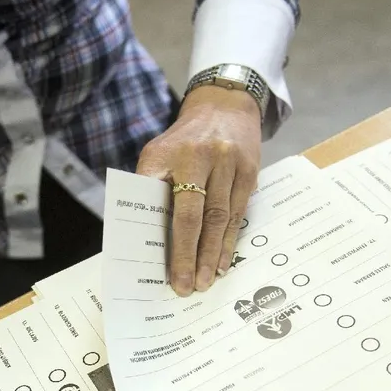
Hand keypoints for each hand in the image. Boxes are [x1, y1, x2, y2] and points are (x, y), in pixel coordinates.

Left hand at [137, 85, 261, 295]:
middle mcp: (199, 157)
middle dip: (187, 254)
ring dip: (211, 254)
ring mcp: (228, 163)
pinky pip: (238, 213)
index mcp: (169, 154)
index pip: (160, 201)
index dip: (160, 236)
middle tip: (184, 286)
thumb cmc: (184, 139)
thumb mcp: (158, 154)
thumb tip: (142, 236)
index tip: (156, 267)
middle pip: (193, 215)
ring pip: (219, 217)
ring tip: (204, 280)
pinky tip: (221, 261)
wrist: (224, 105)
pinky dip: (229, 240)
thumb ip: (150, 187)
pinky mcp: (249, 171)